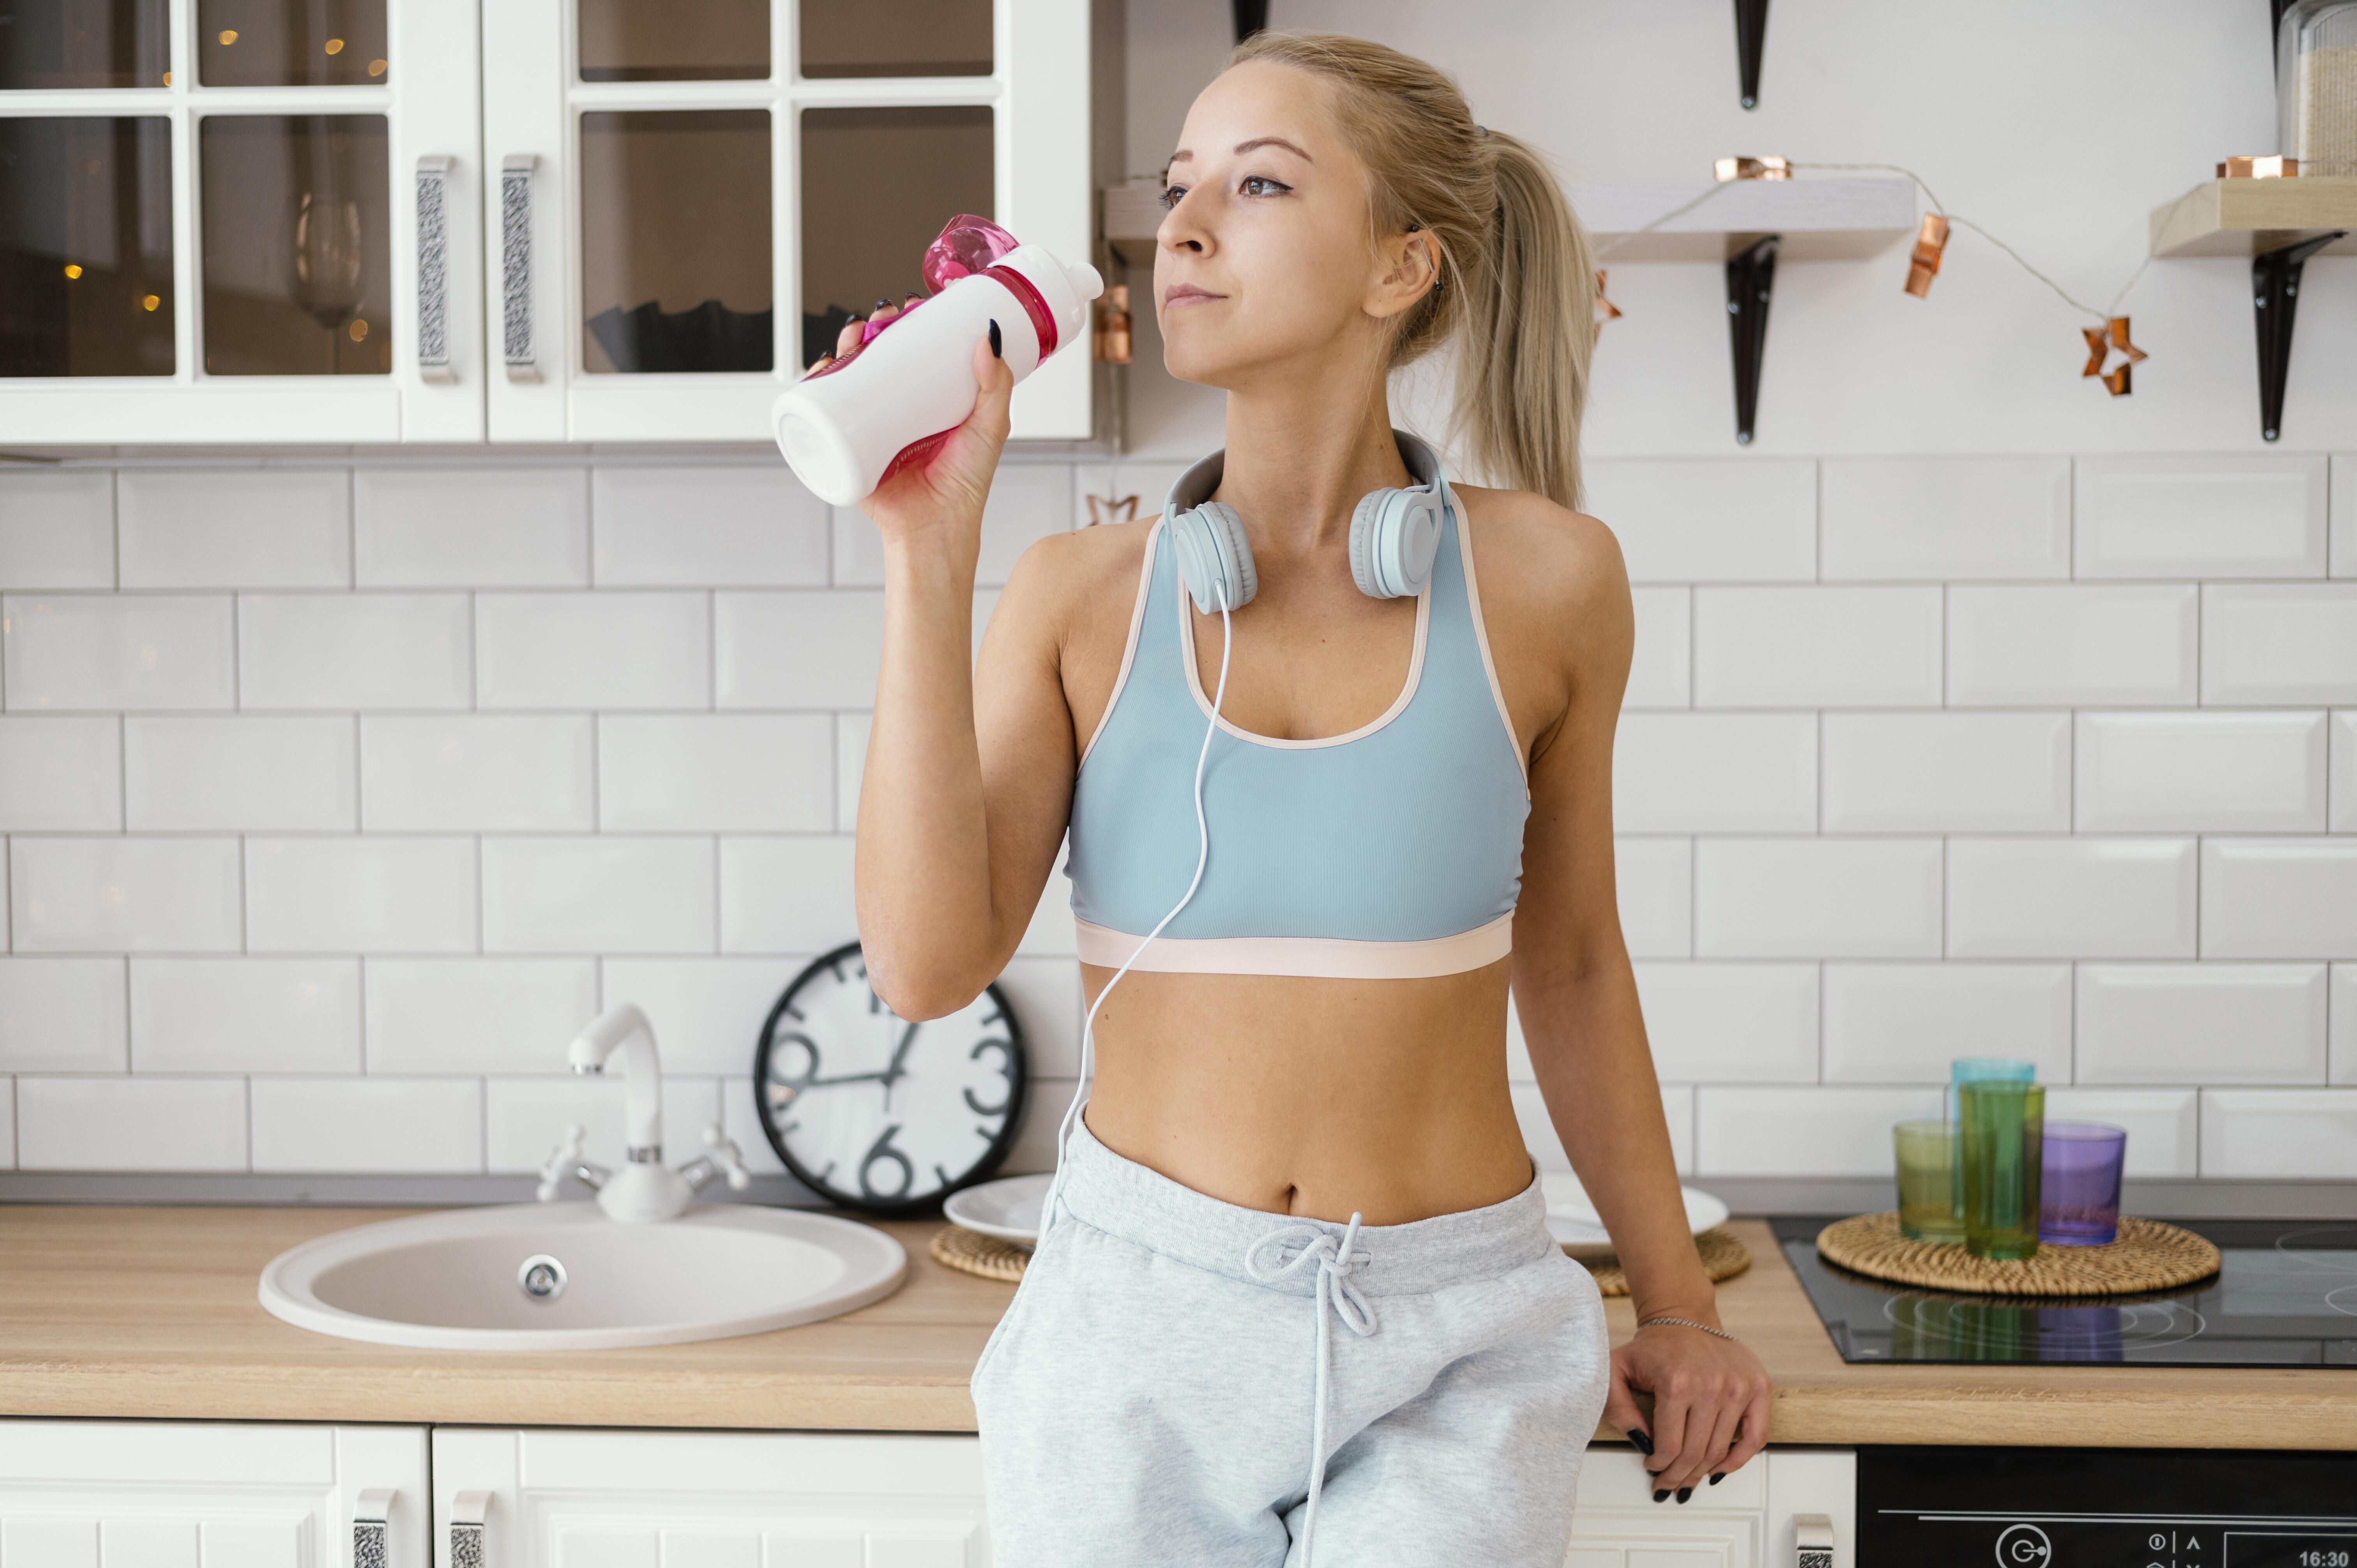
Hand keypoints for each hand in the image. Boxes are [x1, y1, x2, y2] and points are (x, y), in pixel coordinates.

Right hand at [803, 296, 1013, 553]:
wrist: (935, 528)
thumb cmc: (965, 486)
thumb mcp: (989, 427)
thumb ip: (995, 385)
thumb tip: (989, 335)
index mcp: (929, 401)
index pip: (915, 352)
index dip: (909, 325)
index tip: (915, 306)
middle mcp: (897, 410)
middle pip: (877, 357)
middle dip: (873, 329)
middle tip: (883, 317)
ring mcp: (869, 426)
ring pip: (849, 377)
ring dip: (845, 347)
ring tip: (855, 335)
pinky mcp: (848, 446)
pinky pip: (824, 412)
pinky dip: (815, 385)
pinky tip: (820, 367)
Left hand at [1605, 1318, 1771, 1499]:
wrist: (1684, 1317)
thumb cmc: (1651, 1348)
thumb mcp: (1616, 1368)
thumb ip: (1616, 1405)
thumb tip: (1638, 1441)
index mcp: (1676, 1383)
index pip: (1669, 1445)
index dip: (1658, 1465)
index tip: (1651, 1468)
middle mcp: (1711, 1385)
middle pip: (1696, 1453)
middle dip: (1678, 1476)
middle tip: (1668, 1484)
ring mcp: (1738, 1386)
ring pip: (1721, 1450)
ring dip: (1702, 1473)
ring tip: (1688, 1479)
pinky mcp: (1758, 1385)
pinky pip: (1756, 1436)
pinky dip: (1739, 1459)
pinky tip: (1720, 1469)